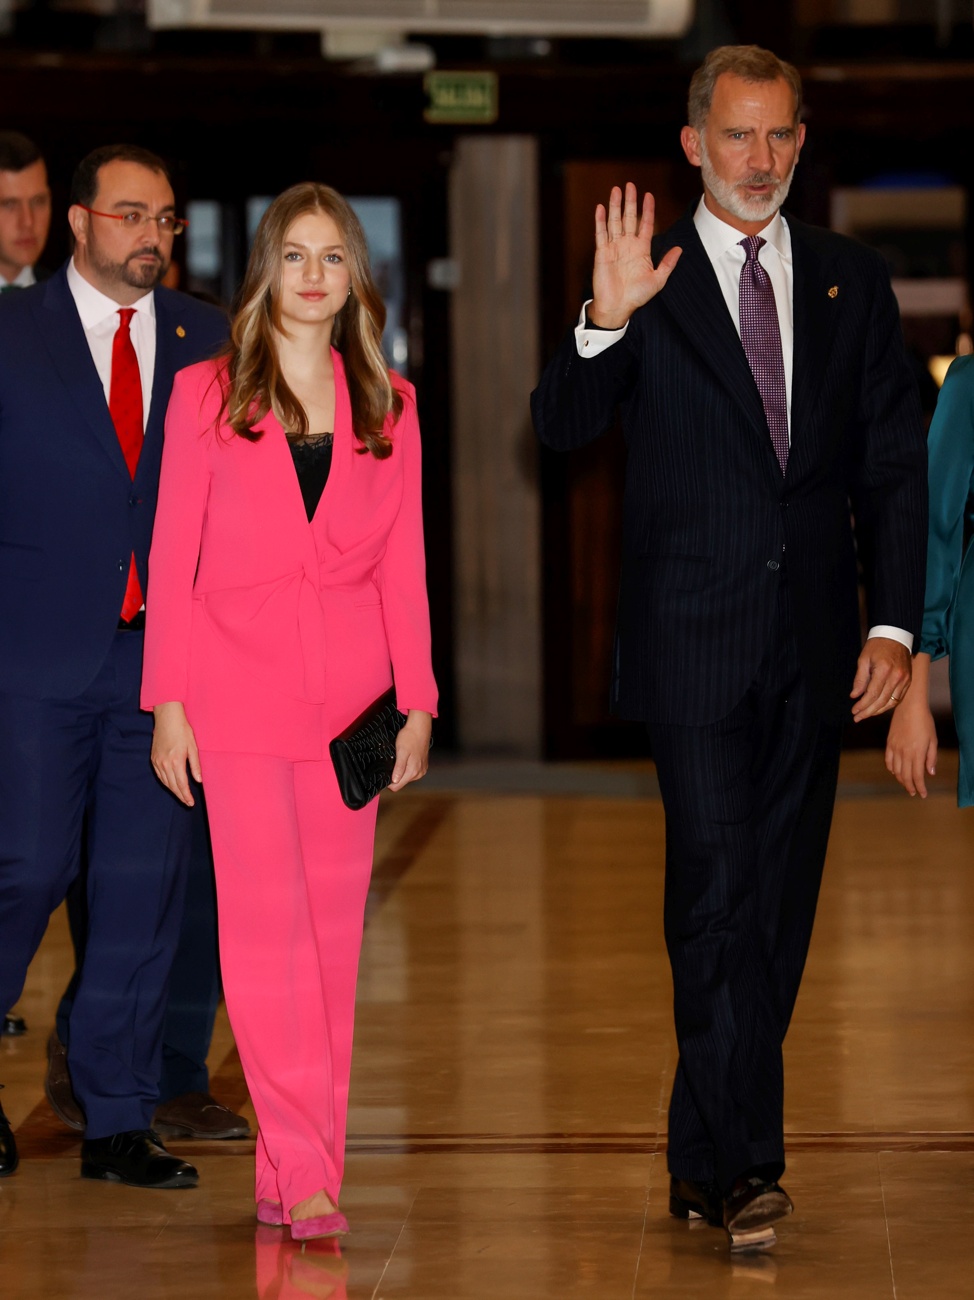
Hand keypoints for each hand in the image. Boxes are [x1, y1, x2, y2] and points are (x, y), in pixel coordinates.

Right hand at [151, 701, 200, 805]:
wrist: (167, 718)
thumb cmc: (183, 730)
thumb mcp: (193, 747)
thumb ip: (195, 765)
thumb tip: (199, 781)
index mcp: (176, 761)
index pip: (182, 784)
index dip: (186, 795)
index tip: (191, 803)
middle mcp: (165, 764)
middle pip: (172, 786)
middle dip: (180, 796)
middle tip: (187, 803)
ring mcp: (157, 761)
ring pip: (165, 782)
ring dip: (173, 790)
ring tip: (181, 796)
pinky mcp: (154, 758)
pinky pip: (159, 775)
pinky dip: (165, 782)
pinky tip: (171, 785)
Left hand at [388, 710, 431, 792]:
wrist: (420, 728)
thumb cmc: (410, 737)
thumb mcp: (401, 752)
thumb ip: (399, 768)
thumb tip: (395, 781)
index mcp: (413, 771)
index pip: (397, 786)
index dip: (388, 782)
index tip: (384, 773)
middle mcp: (419, 773)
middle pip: (401, 782)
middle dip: (395, 775)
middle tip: (392, 761)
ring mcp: (422, 770)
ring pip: (406, 777)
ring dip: (400, 771)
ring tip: (399, 758)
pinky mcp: (423, 766)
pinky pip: (411, 772)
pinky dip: (406, 767)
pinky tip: (405, 758)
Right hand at [589, 183, 681, 329]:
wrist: (617, 307)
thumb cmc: (637, 296)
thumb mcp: (658, 280)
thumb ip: (668, 263)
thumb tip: (680, 249)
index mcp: (641, 249)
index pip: (645, 224)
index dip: (647, 210)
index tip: (649, 196)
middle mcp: (627, 245)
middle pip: (629, 218)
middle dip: (630, 201)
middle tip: (630, 184)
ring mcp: (614, 247)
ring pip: (614, 221)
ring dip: (615, 205)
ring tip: (616, 190)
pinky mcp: (602, 253)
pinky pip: (601, 233)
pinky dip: (600, 220)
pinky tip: (601, 207)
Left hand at [850, 637, 911, 721]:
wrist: (896, 636)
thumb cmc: (877, 646)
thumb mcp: (863, 659)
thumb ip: (860, 679)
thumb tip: (854, 695)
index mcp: (884, 670)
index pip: (872, 694)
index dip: (862, 705)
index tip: (854, 711)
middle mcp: (896, 677)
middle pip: (882, 701)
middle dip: (868, 712)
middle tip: (857, 718)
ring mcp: (905, 680)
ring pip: (891, 702)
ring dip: (878, 711)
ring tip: (866, 715)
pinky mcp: (908, 681)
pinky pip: (898, 698)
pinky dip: (888, 705)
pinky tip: (878, 708)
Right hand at [886, 696, 937, 797]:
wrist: (909, 706)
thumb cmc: (925, 722)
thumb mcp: (933, 740)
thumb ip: (931, 757)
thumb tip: (930, 773)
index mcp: (917, 752)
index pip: (917, 776)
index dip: (920, 787)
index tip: (923, 794)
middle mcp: (904, 752)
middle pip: (905, 776)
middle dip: (910, 787)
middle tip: (914, 792)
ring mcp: (895, 748)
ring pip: (895, 770)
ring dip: (901, 780)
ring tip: (906, 784)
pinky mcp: (889, 743)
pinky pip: (888, 761)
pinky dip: (891, 769)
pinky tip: (895, 772)